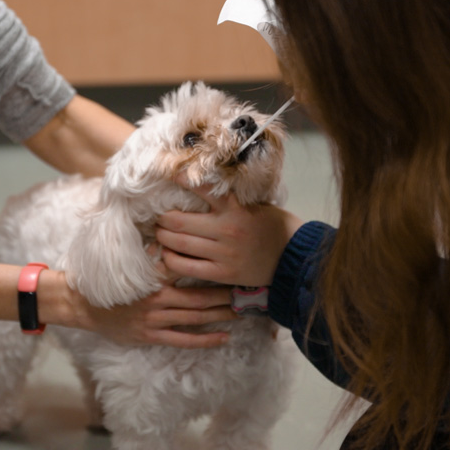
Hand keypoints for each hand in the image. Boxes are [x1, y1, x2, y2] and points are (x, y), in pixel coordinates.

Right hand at [43, 267, 235, 348]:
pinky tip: (223, 337)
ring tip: (243, 310)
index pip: (190, 268)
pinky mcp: (151, 335)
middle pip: (200, 297)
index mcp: (153, 274)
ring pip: (196, 318)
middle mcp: (157, 297)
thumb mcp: (129, 258)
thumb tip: (176, 231)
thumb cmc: (109, 278)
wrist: (82, 304)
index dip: (213, 267)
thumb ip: (154, 251)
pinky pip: (184, 339)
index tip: (234, 262)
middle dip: (226, 294)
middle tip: (249, 290)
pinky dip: (205, 339)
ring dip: (221, 315)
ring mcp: (155, 319)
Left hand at [155, 183, 302, 286]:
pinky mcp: (223, 273)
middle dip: (161, 218)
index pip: (199, 188)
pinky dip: (171, 260)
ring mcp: (223, 253)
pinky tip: (167, 255)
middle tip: (156, 216)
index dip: (178, 180)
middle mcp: (226, 229)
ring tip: (159, 233)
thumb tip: (197, 186)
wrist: (293, 256)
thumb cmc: (271, 226)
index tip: (167, 176)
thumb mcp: (252, 204)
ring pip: (178, 244)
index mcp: (234, 207)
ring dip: (162, 238)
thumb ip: (227, 199)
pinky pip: (186, 267)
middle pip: (178, 222)